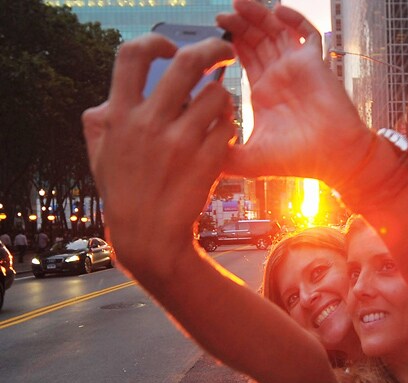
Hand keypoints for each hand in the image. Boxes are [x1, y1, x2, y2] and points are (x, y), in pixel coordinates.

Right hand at [82, 34, 235, 268]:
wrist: (149, 237)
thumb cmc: (125, 193)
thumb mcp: (99, 154)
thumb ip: (102, 120)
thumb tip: (111, 96)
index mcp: (120, 117)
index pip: (132, 56)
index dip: (154, 42)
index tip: (170, 46)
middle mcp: (150, 124)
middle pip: (188, 63)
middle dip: (213, 49)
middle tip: (224, 51)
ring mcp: (182, 143)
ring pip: (218, 95)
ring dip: (222, 96)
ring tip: (217, 108)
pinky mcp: (208, 160)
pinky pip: (229, 125)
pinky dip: (228, 124)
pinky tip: (220, 134)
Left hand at [217, 1, 372, 185]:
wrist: (333, 160)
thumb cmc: (297, 160)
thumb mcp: (249, 159)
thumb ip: (222, 155)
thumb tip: (197, 148)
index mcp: (263, 93)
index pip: (244, 58)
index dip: (228, 44)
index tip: (210, 38)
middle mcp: (279, 76)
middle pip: (256, 39)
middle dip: (238, 26)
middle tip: (221, 17)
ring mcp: (297, 67)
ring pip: (276, 31)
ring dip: (258, 16)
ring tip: (238, 6)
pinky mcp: (315, 62)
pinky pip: (307, 33)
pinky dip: (295, 19)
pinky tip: (279, 12)